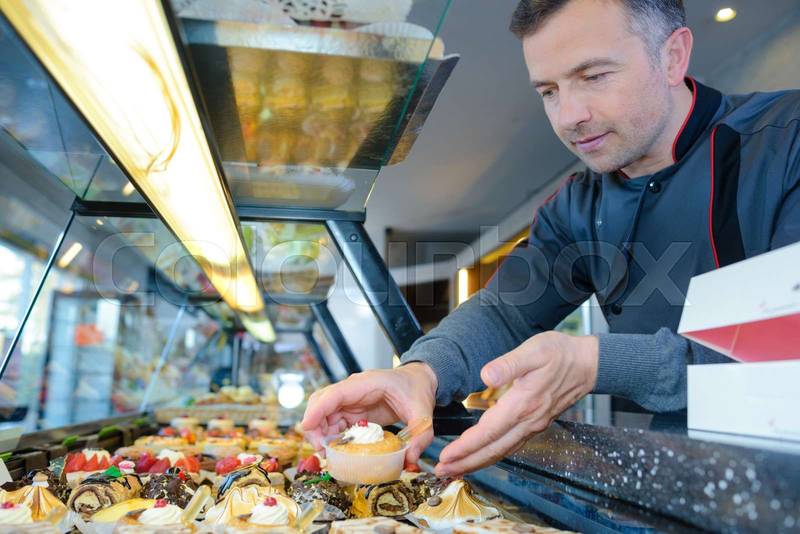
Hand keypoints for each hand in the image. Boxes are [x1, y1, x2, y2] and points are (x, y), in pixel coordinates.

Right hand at [301, 362, 436, 463]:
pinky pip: (334, 421)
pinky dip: (330, 434)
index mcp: (367, 383)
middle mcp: (353, 389)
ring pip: (324, 413)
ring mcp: (351, 399)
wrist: (419, 380)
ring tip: (327, 452)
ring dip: (320, 432)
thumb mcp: (423, 413)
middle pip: (321, 402)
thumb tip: (409, 459)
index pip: (334, 394)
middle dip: (314, 424)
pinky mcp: (353, 409)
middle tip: (321, 449)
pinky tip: (337, 449)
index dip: (318, 410)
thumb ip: (420, 435)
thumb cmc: (417, 390)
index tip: (306, 427)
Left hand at [436, 331, 597, 475]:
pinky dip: (492, 455)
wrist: (587, 364)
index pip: (489, 432)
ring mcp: (533, 425)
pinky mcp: (536, 424)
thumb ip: (508, 364)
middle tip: (442, 470)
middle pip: (493, 449)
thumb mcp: (533, 350)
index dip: (466, 447)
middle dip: (466, 462)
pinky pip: (511, 446)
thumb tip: (485, 376)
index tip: (447, 455)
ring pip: (502, 451)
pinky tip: (481, 456)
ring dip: (477, 462)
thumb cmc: (560, 354)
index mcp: (523, 404)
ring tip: (456, 468)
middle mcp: (528, 420)